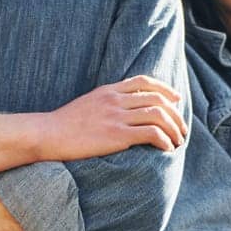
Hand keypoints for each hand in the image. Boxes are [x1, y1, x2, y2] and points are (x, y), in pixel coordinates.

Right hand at [39, 74, 187, 158]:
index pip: (144, 81)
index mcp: (109, 90)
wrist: (48, 134)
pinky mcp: (116, 135)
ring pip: (158, 115)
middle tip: (182, 128)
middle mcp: (115, 100)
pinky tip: (166, 149)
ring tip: (178, 141)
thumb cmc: (64, 124)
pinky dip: (164, 140)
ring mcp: (116, 116)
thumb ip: (107, 102)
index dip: (165, 89)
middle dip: (175, 113)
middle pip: (157, 98)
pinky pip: (150, 134)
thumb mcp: (88, 103)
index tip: (176, 99)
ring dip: (174, 128)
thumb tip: (123, 109)